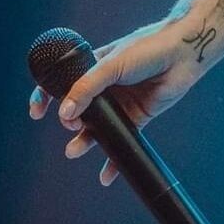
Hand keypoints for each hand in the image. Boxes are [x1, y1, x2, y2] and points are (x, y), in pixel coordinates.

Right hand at [28, 18, 205, 185]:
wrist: (185, 52)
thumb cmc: (150, 47)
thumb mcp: (113, 63)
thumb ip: (87, 87)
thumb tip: (64, 112)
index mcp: (95, 67)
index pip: (63, 84)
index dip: (46, 97)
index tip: (38, 112)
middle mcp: (106, 87)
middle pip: (78, 111)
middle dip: (69, 121)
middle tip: (74, 123)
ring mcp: (121, 103)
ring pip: (96, 129)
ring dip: (84, 142)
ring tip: (75, 150)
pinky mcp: (138, 117)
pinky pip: (122, 140)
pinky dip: (113, 160)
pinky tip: (105, 176)